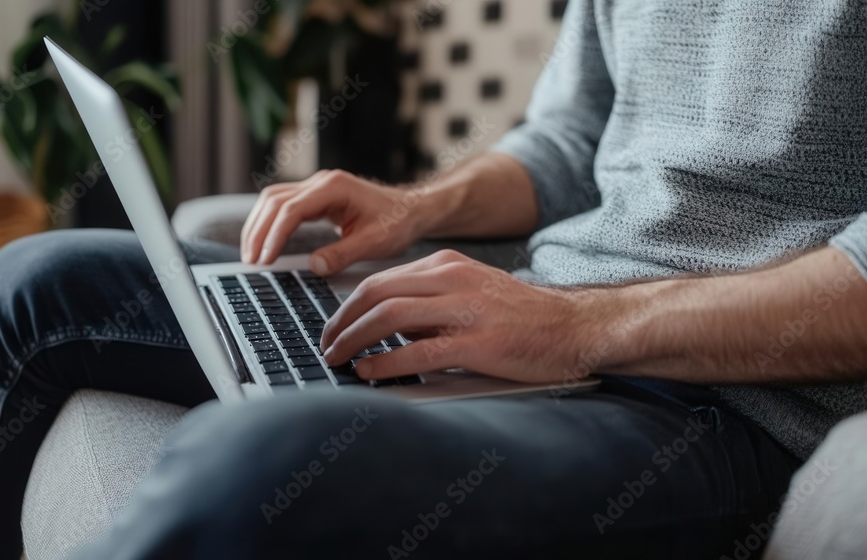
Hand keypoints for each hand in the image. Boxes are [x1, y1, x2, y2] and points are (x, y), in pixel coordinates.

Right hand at [240, 170, 428, 275]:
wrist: (412, 209)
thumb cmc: (397, 223)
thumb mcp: (374, 243)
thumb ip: (344, 254)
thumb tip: (314, 266)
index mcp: (334, 188)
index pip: (291, 210)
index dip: (274, 235)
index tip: (265, 259)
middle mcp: (322, 182)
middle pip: (274, 201)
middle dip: (258, 230)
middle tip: (251, 260)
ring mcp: (317, 187)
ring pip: (273, 199)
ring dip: (259, 225)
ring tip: (251, 254)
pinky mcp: (316, 196)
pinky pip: (283, 205)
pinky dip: (269, 222)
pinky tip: (264, 242)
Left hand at [320, 250, 599, 382]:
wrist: (576, 326)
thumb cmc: (523, 316)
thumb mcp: (472, 292)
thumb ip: (430, 302)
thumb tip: (386, 326)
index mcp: (447, 265)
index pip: (381, 280)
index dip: (347, 306)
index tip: (332, 327)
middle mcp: (452, 280)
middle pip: (377, 293)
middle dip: (341, 321)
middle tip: (325, 345)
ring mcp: (466, 310)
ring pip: (391, 316)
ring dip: (354, 339)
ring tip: (337, 359)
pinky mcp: (478, 343)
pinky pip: (419, 351)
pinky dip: (386, 362)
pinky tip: (369, 372)